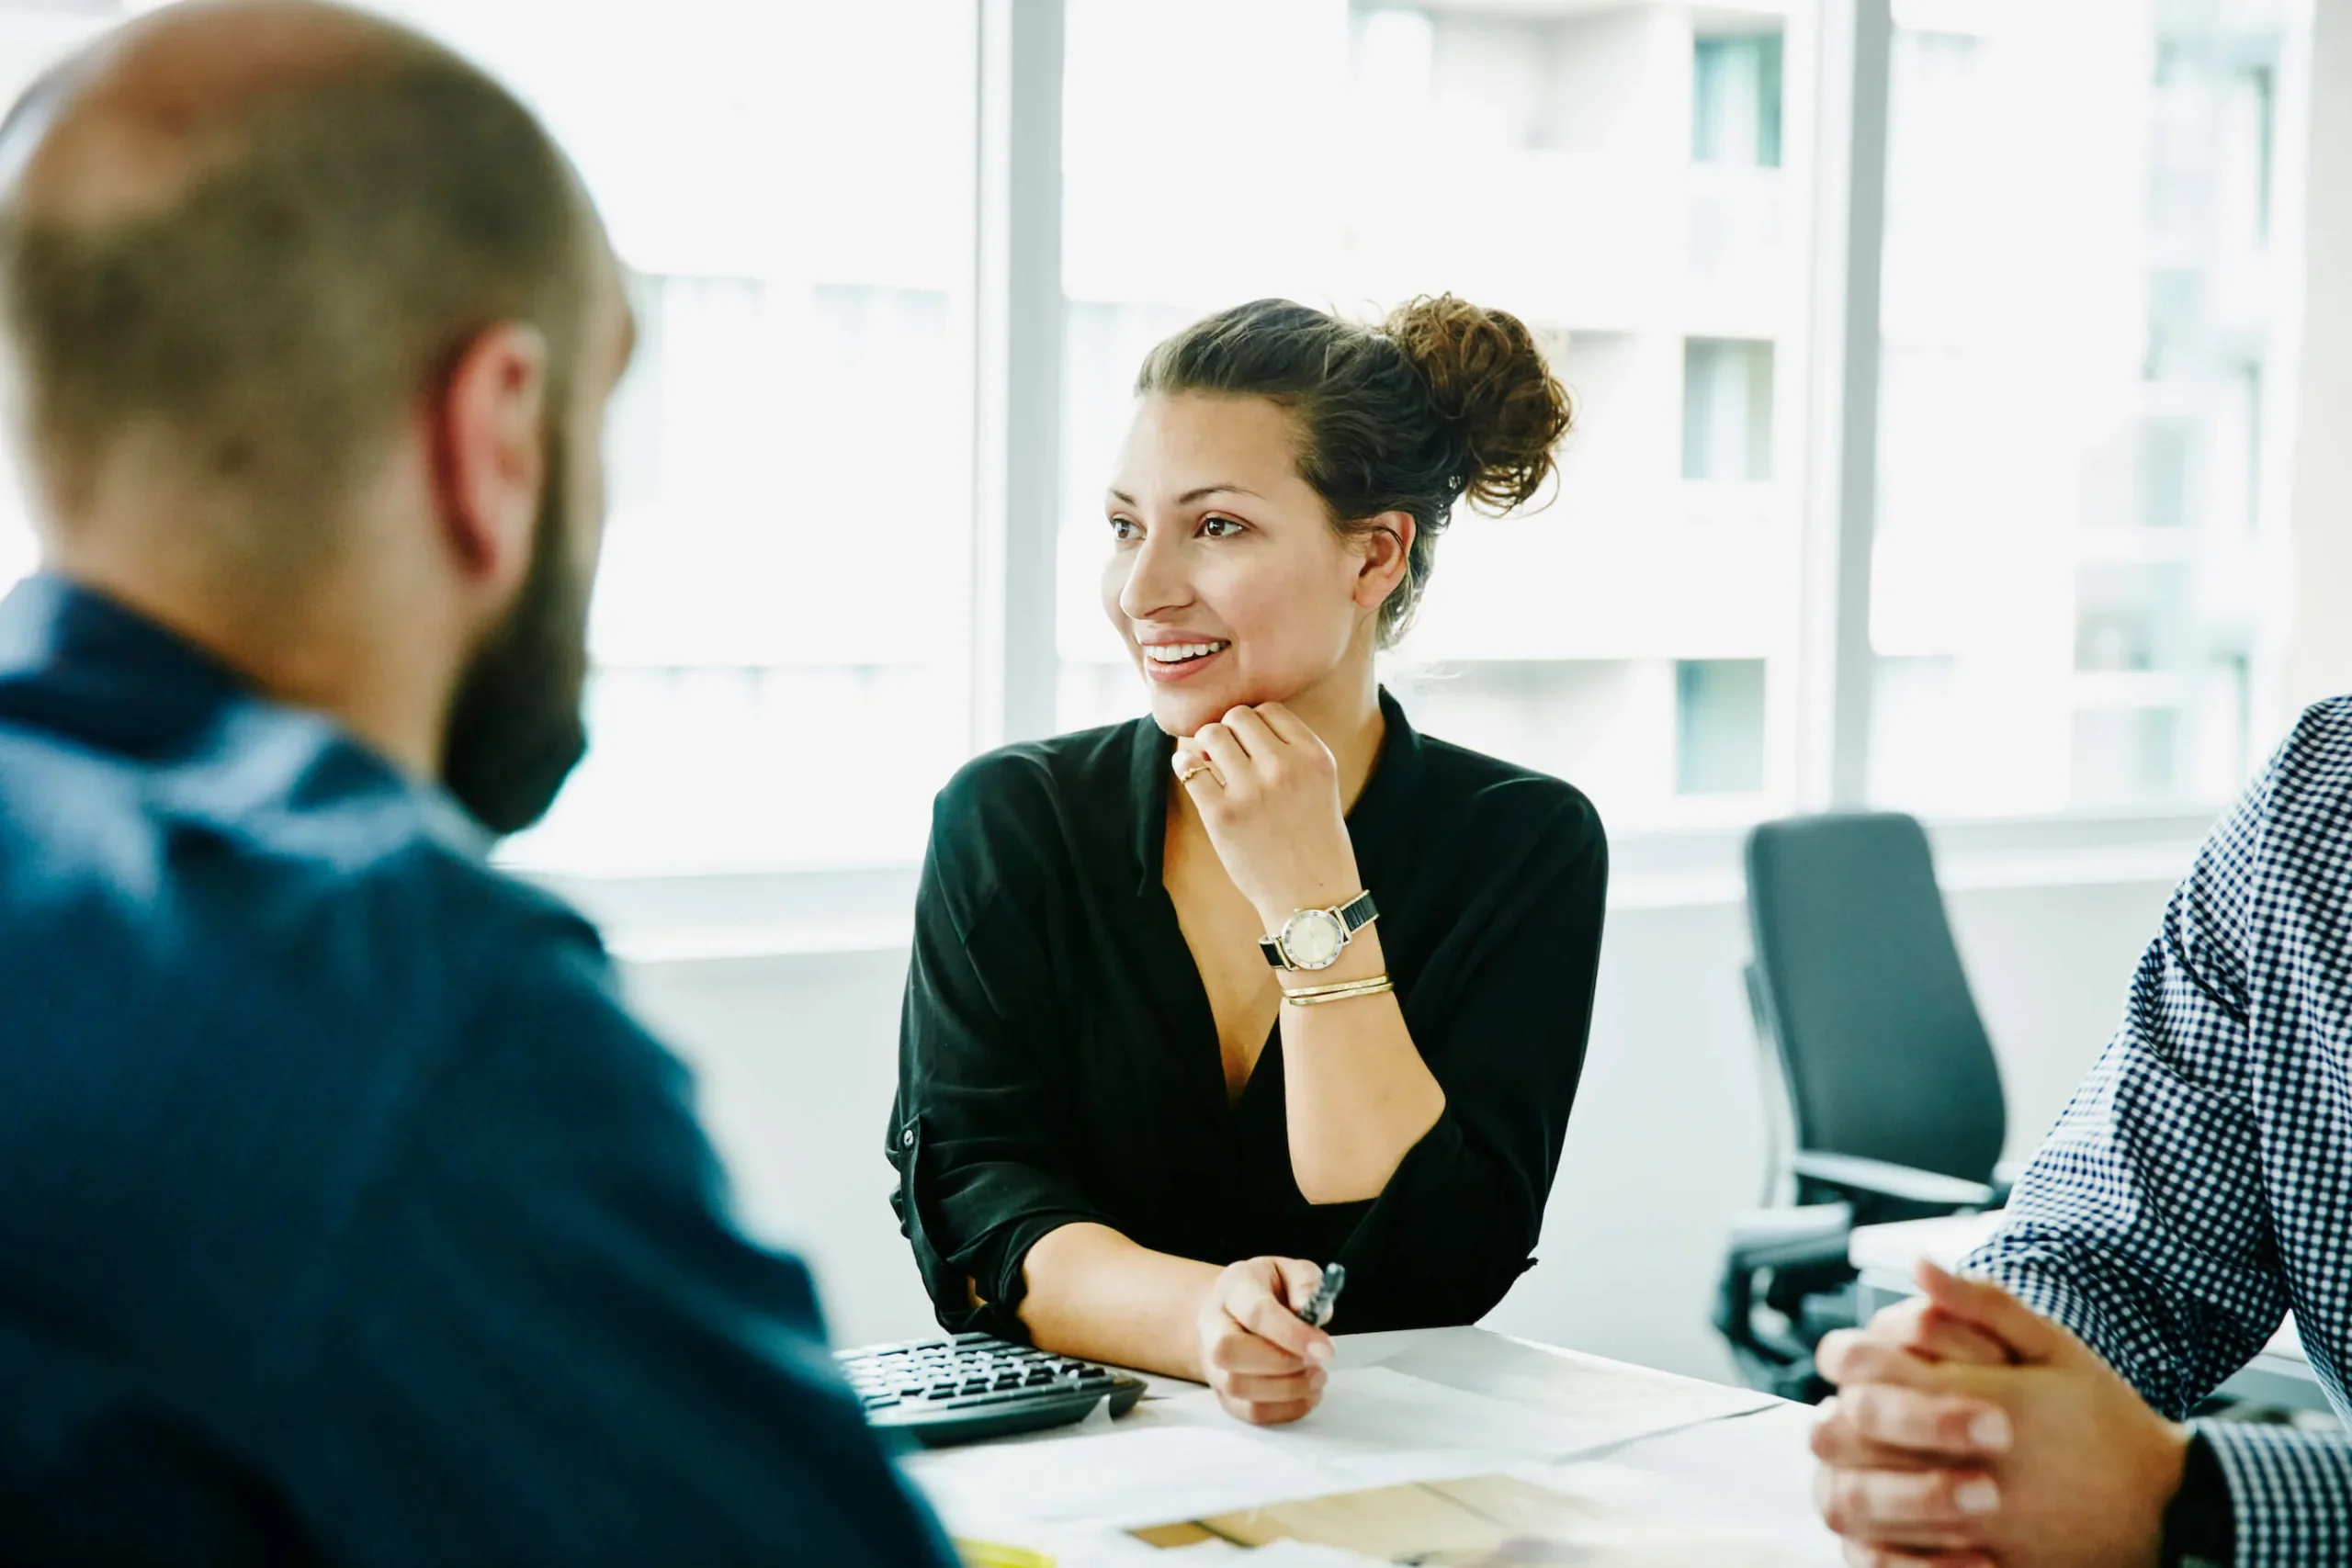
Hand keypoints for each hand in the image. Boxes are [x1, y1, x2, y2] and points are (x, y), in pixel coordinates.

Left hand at [1172, 704, 1360, 923]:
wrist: (1311, 900)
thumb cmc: (1313, 842)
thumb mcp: (1321, 785)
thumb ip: (1290, 752)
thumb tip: (1232, 724)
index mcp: (1315, 757)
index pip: (1270, 711)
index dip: (1255, 725)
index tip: (1251, 746)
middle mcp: (1285, 767)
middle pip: (1238, 717)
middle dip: (1228, 731)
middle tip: (1228, 755)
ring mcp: (1252, 791)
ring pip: (1212, 734)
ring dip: (1206, 745)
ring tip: (1211, 764)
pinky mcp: (1222, 815)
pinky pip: (1189, 768)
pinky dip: (1185, 765)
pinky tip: (1191, 771)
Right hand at [1195, 1256, 1335, 1426]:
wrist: (1233, 1311)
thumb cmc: (1268, 1290)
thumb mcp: (1291, 1271)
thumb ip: (1306, 1282)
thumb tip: (1315, 1312)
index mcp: (1233, 1287)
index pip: (1255, 1312)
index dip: (1292, 1334)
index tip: (1327, 1349)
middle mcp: (1212, 1324)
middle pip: (1229, 1351)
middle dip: (1281, 1364)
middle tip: (1318, 1363)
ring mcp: (1212, 1362)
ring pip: (1237, 1386)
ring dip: (1286, 1390)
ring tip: (1318, 1378)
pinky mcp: (1223, 1392)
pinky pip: (1248, 1412)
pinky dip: (1284, 1411)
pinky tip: (1308, 1395)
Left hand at [1811, 1262, 2190, 1567]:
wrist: (2169, 1507)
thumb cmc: (2105, 1418)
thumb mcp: (2055, 1348)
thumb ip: (1982, 1303)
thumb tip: (1917, 1262)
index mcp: (1987, 1401)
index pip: (1872, 1368)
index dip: (1847, 1358)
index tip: (1852, 1360)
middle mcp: (1975, 1464)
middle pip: (1850, 1435)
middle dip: (1836, 1419)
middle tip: (1844, 1415)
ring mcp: (1978, 1525)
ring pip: (1859, 1503)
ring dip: (1844, 1478)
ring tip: (1854, 1466)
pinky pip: (1901, 1562)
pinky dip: (1876, 1546)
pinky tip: (1880, 1525)